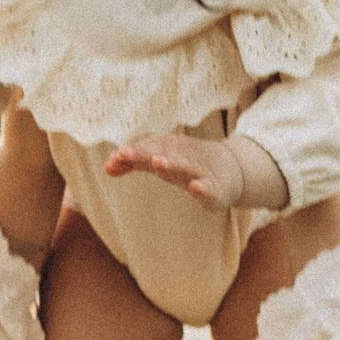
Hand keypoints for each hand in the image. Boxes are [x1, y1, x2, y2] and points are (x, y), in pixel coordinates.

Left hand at [105, 130, 286, 211]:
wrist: (233, 169)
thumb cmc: (188, 165)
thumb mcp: (161, 161)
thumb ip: (134, 164)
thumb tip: (106, 167)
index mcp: (170, 151)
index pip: (148, 148)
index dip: (133, 153)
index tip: (115, 156)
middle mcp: (183, 158)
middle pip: (162, 153)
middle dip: (144, 153)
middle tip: (124, 152)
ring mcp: (200, 173)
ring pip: (184, 167)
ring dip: (171, 164)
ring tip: (157, 162)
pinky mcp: (215, 190)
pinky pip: (208, 189)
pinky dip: (202, 188)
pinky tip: (194, 187)